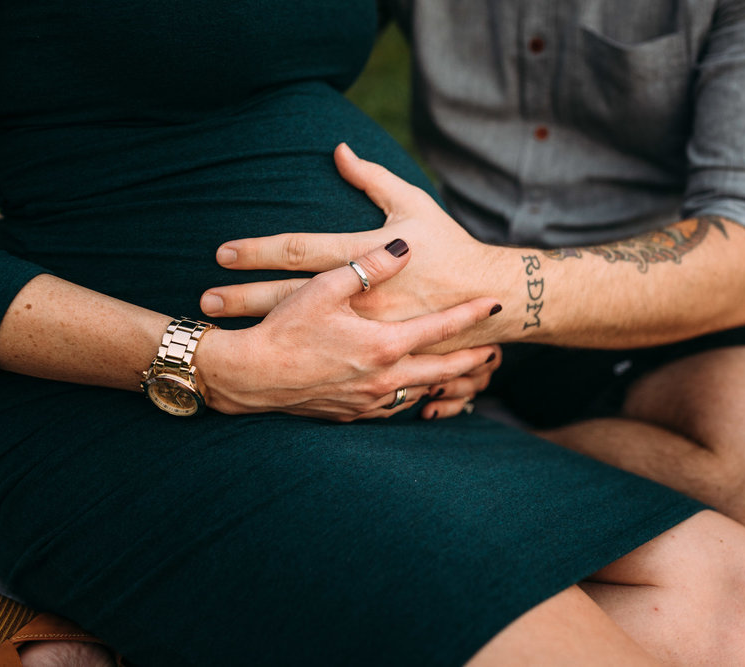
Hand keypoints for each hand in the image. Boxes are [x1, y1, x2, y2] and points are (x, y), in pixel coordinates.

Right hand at [197, 239, 501, 421]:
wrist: (250, 377)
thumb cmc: (284, 329)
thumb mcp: (325, 288)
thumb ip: (369, 267)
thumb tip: (402, 246)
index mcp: (384, 346)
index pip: (441, 328)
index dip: (470, 315)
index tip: (495, 303)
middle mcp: (384, 379)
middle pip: (442, 370)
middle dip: (470, 361)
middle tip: (494, 353)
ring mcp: (370, 401)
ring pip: (419, 391)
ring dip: (440, 382)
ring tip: (459, 372)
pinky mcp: (353, 414)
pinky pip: (393, 407)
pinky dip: (409, 396)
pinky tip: (410, 388)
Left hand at [200, 144, 522, 350]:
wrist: (491, 299)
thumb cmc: (449, 247)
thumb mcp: (414, 205)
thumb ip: (373, 178)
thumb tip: (339, 150)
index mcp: (368, 256)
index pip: (300, 249)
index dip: (258, 251)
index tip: (221, 253)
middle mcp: (365, 297)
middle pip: (290, 296)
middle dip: (244, 299)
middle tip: (207, 300)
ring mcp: (371, 332)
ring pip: (304, 332)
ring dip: (261, 329)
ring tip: (224, 331)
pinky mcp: (382, 357)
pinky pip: (333, 358)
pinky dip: (300, 360)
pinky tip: (270, 361)